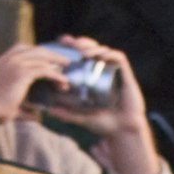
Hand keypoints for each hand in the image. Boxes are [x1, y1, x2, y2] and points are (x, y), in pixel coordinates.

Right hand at [0, 40, 68, 130]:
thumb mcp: (8, 102)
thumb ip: (22, 105)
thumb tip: (35, 115)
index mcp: (1, 62)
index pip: (21, 48)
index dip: (37, 51)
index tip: (48, 58)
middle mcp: (7, 59)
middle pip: (34, 49)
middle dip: (50, 53)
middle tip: (62, 60)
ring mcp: (14, 64)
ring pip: (41, 57)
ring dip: (56, 62)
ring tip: (67, 66)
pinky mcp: (22, 73)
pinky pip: (44, 70)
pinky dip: (55, 75)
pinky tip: (63, 80)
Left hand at [34, 37, 166, 173]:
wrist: (124, 130)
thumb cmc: (104, 124)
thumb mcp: (82, 118)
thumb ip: (67, 115)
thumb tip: (48, 111)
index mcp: (92, 76)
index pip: (81, 55)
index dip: (71, 46)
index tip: (60, 42)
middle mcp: (103, 70)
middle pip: (92, 49)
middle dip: (80, 43)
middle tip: (69, 43)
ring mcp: (114, 71)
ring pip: (103, 50)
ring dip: (92, 47)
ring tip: (81, 51)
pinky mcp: (126, 74)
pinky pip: (118, 58)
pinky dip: (109, 54)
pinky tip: (100, 56)